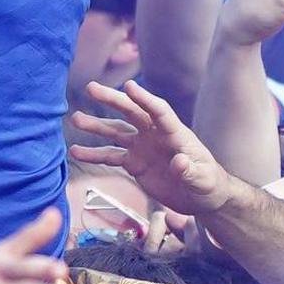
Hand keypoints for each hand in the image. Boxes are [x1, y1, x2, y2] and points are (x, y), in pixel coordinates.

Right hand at [66, 79, 235, 214]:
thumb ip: (191, 172)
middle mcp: (155, 135)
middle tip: (91, 88)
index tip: (129, 86)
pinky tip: (75, 152)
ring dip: (96, 126)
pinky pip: (110, 156)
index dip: (144, 99)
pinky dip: (94, 154)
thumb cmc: (208, 184)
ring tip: (75, 119)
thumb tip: (179, 162)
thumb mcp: (203, 180)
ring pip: (116, 131)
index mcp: (175, 133)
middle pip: (132, 112)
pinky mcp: (134, 163)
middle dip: (112, 100)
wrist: (202, 197)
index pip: (159, 111)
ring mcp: (142, 147)